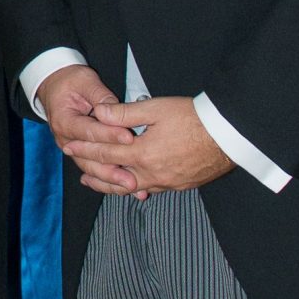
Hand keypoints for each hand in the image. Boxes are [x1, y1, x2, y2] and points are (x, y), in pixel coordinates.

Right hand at [34, 63, 139, 196]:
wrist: (56, 87)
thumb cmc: (71, 82)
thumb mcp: (85, 81)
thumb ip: (100, 95)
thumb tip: (115, 109)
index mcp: (64, 121)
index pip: (88, 131)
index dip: (109, 135)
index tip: (128, 138)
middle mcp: (66, 140)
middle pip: (88, 159)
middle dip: (112, 168)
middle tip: (132, 176)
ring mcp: (73, 150)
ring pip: (91, 169)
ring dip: (111, 180)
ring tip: (131, 186)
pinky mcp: (82, 155)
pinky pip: (96, 170)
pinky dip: (110, 180)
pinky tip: (127, 188)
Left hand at [69, 94, 232, 196]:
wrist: (228, 134)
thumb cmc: (194, 118)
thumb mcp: (156, 109)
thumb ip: (124, 113)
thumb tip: (98, 113)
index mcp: (142, 154)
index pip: (105, 153)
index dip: (84, 150)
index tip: (69, 147)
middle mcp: (152, 173)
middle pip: (114, 177)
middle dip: (92, 173)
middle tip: (78, 171)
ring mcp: (167, 182)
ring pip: (131, 189)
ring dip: (111, 186)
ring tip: (96, 184)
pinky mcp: (180, 185)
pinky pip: (151, 190)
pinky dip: (135, 188)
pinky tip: (131, 185)